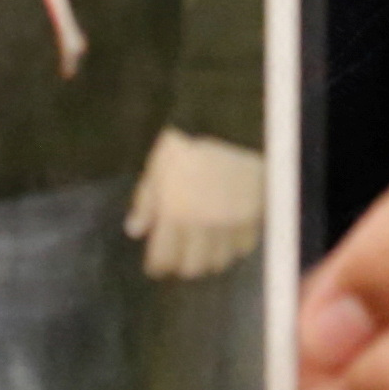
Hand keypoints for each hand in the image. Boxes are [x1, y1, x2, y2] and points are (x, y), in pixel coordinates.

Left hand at [127, 129, 267, 280]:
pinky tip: (227, 235)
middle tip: (179, 254)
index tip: (156, 265)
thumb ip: (146, 201)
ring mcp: (231, 223)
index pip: (163, 259)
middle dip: (183, 264)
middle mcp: (202, 224)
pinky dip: (234, 246)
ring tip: (203, 247)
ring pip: (219, 261)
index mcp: (175, 212)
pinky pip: (244, 247)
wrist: (231, 122)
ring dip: (209, 258)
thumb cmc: (186, 143)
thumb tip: (135, 230)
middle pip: (193, 267)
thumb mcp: (157, 166)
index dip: (157, 266)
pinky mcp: (254, 216)